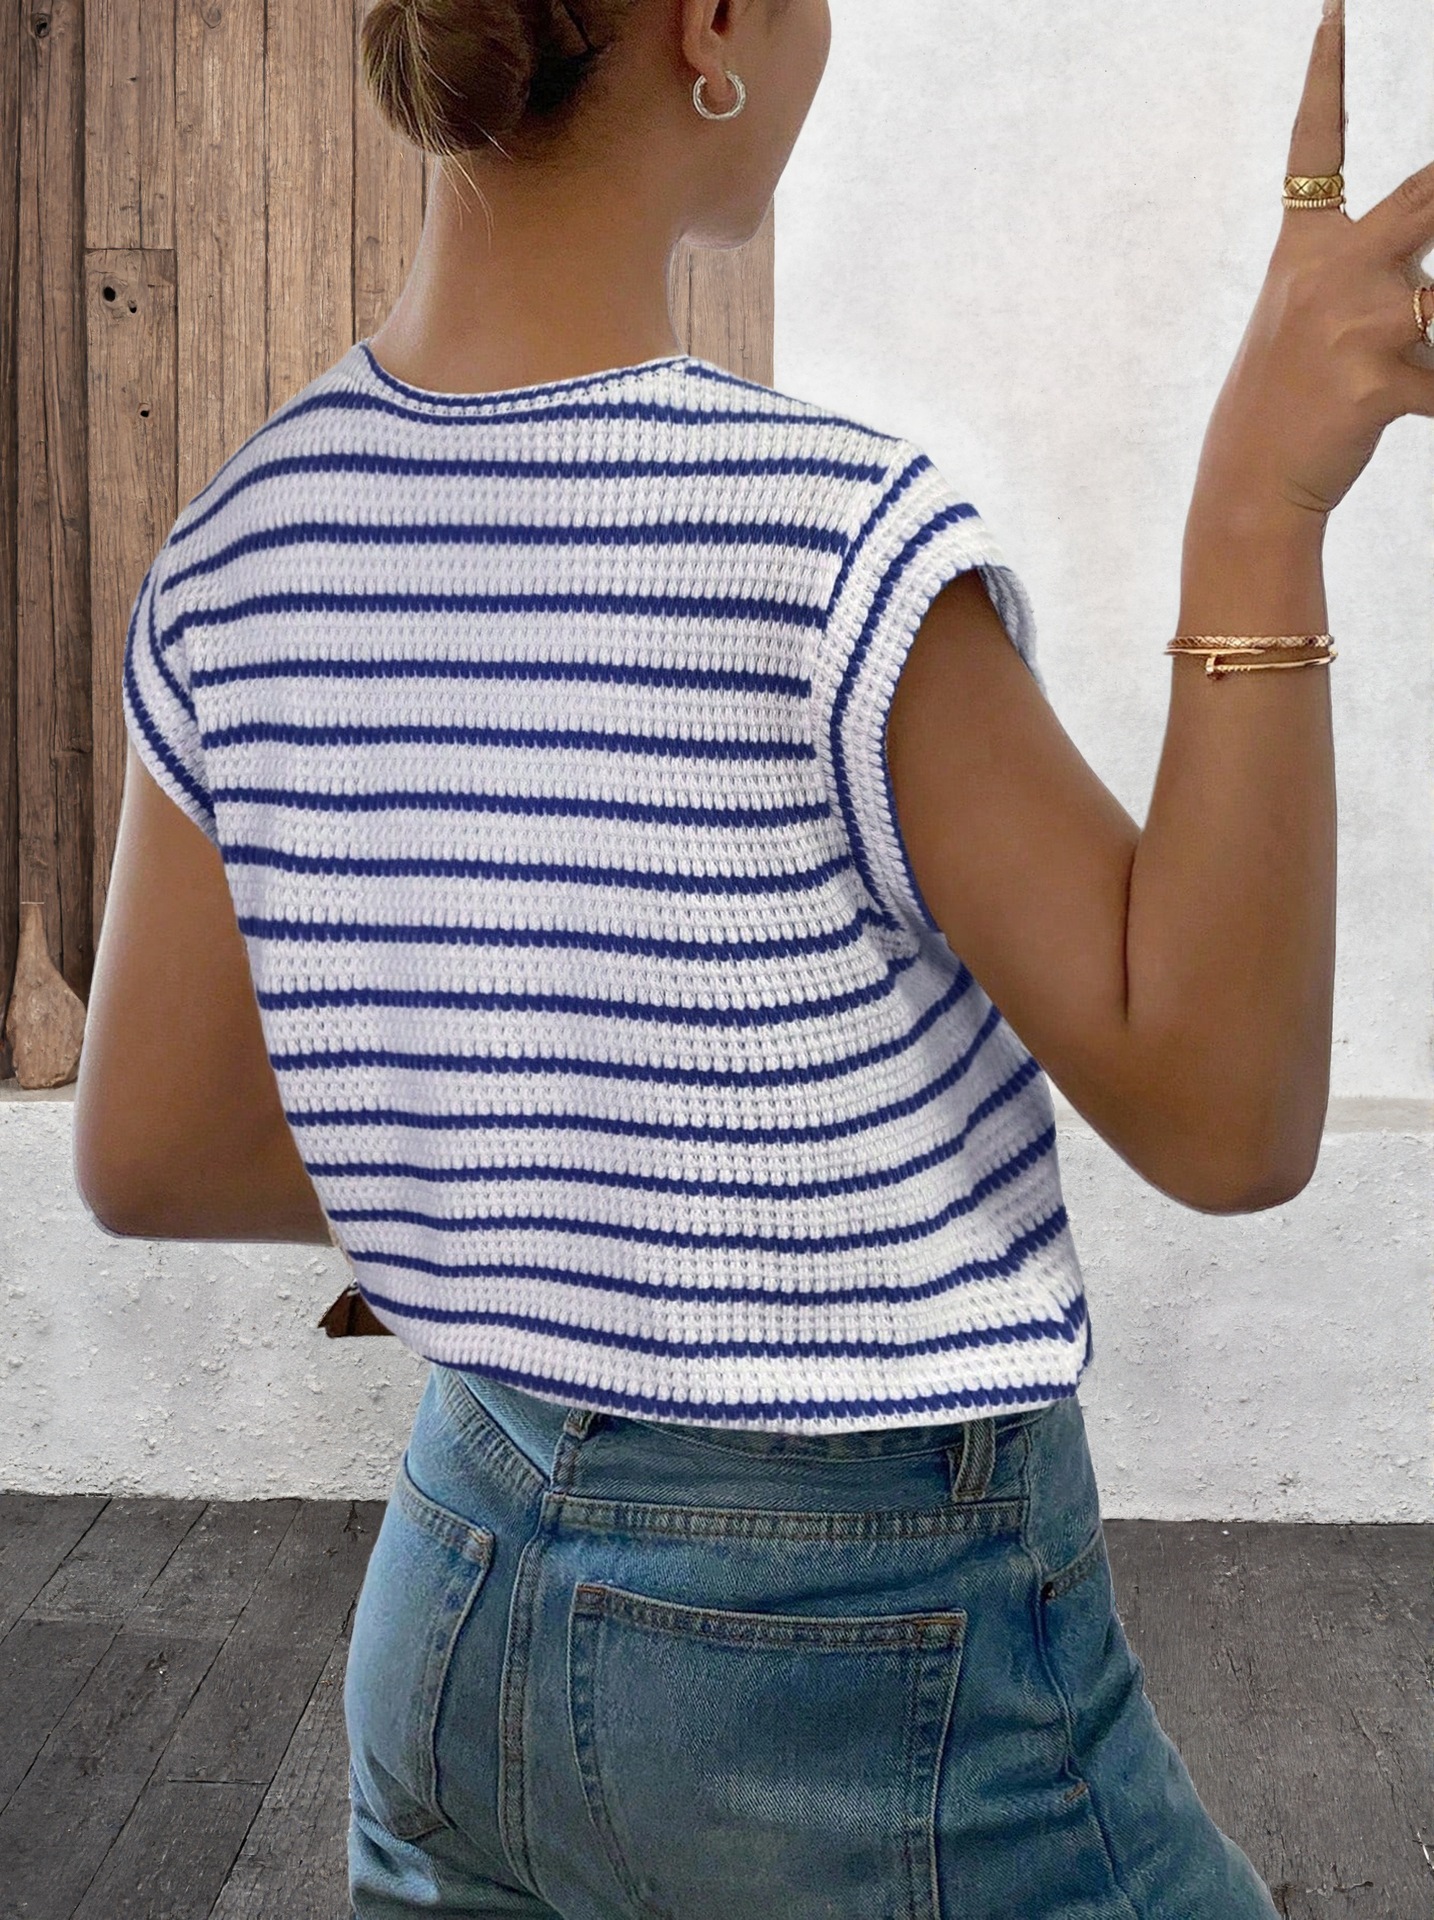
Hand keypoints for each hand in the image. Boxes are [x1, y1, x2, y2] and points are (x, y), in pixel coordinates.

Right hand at [1194, 0, 1433, 526]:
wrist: (1251, 486)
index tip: (1335, 7)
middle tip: (1423, 260)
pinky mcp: (1379, 381)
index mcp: (1305, 249)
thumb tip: (1429, 260)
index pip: (1314, 144)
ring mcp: (1353, 326)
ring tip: (1393, 359)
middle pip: (1430, 194)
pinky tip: (1413, 412)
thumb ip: (1383, 267)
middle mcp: (1330, 273)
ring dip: (1433, 330)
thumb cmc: (1290, 401)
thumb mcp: (1316, 319)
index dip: (1326, 71)